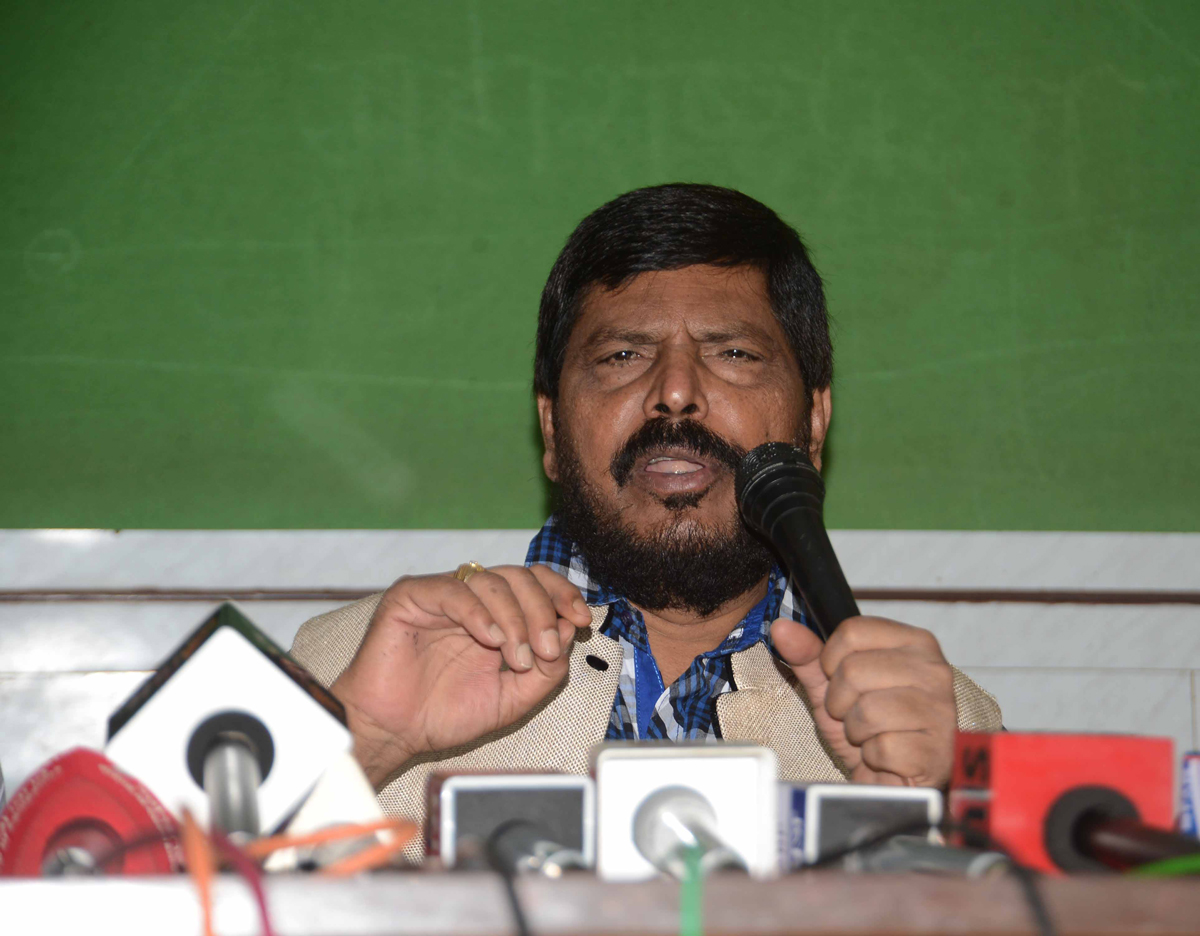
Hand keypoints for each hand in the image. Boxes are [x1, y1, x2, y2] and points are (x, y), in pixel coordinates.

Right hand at [330, 565, 592, 785]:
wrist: (395, 733)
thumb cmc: (444, 714)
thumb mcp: (513, 697)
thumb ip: (547, 669)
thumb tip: (570, 629)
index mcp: (495, 614)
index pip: (536, 582)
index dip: (562, 595)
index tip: (582, 620)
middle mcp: (471, 598)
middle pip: (520, 577)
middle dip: (544, 611)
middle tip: (548, 649)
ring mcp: (441, 594)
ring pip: (492, 582)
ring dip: (515, 620)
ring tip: (516, 659)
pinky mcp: (410, 597)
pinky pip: (453, 591)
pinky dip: (479, 614)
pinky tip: (490, 640)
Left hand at [772, 615, 955, 787]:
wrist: (889, 784)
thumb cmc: (868, 730)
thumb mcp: (832, 687)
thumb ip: (808, 656)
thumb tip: (781, 628)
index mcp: (914, 643)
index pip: (852, 632)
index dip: (831, 661)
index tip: (840, 681)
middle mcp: (934, 670)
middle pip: (854, 670)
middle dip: (840, 701)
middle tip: (855, 715)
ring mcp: (940, 710)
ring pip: (866, 709)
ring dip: (855, 730)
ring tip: (871, 735)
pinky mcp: (936, 750)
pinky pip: (881, 747)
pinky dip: (873, 757)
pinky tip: (887, 757)